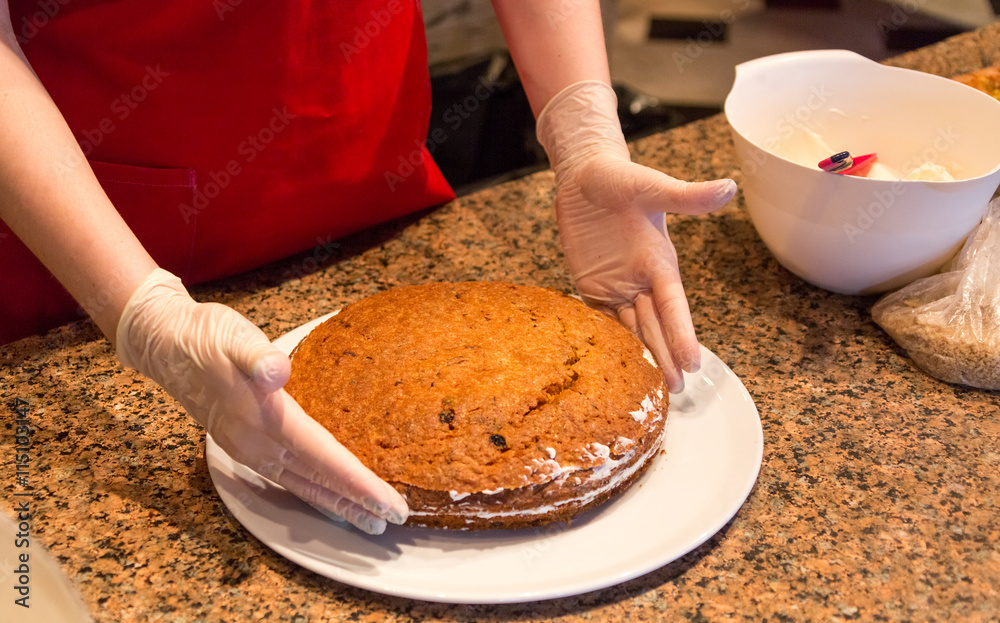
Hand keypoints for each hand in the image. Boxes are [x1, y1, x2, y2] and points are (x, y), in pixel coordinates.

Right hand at [116, 269, 407, 533]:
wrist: (164, 343)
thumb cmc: (206, 337)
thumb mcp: (235, 337)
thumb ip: (258, 357)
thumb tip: (278, 372)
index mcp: (267, 420)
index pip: (324, 459)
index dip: (359, 484)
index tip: (390, 503)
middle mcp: (259, 444)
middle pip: (319, 481)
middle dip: (358, 503)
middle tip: (396, 520)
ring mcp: (250, 449)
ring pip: (303, 485)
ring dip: (337, 503)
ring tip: (369, 520)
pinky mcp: (245, 445)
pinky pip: (288, 478)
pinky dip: (314, 492)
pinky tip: (327, 496)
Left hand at [537, 81, 736, 392]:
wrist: (585, 174)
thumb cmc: (620, 177)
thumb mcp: (651, 186)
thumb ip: (686, 196)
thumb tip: (729, 188)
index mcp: (659, 261)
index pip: (673, 305)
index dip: (682, 333)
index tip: (694, 362)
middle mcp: (641, 279)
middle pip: (655, 325)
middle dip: (666, 357)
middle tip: (676, 390)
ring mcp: (616, 284)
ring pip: (630, 328)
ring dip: (641, 356)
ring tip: (652, 388)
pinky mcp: (591, 285)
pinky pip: (600, 318)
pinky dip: (607, 341)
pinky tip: (613, 365)